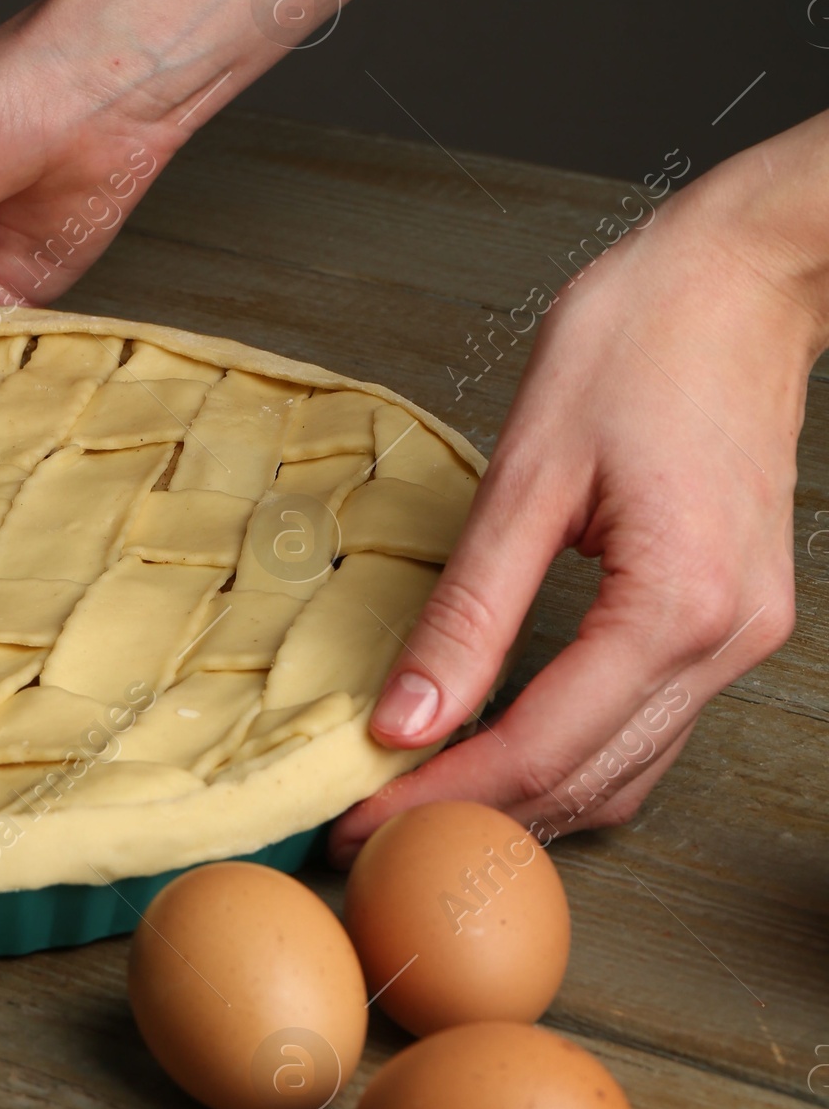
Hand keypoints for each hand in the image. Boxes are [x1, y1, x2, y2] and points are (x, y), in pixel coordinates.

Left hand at [330, 132, 827, 863]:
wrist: (747, 276)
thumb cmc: (644, 339)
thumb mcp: (528, 473)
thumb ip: (466, 613)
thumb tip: (403, 720)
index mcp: (675, 603)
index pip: (537, 747)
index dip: (440, 798)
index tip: (361, 819)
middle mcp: (723, 639)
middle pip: (583, 780)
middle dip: (474, 818)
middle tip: (375, 831)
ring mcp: (739, 637)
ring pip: (624, 773)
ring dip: (526, 804)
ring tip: (427, 809)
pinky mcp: (732, 622)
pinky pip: (649, 732)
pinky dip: (575, 764)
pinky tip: (508, 761)